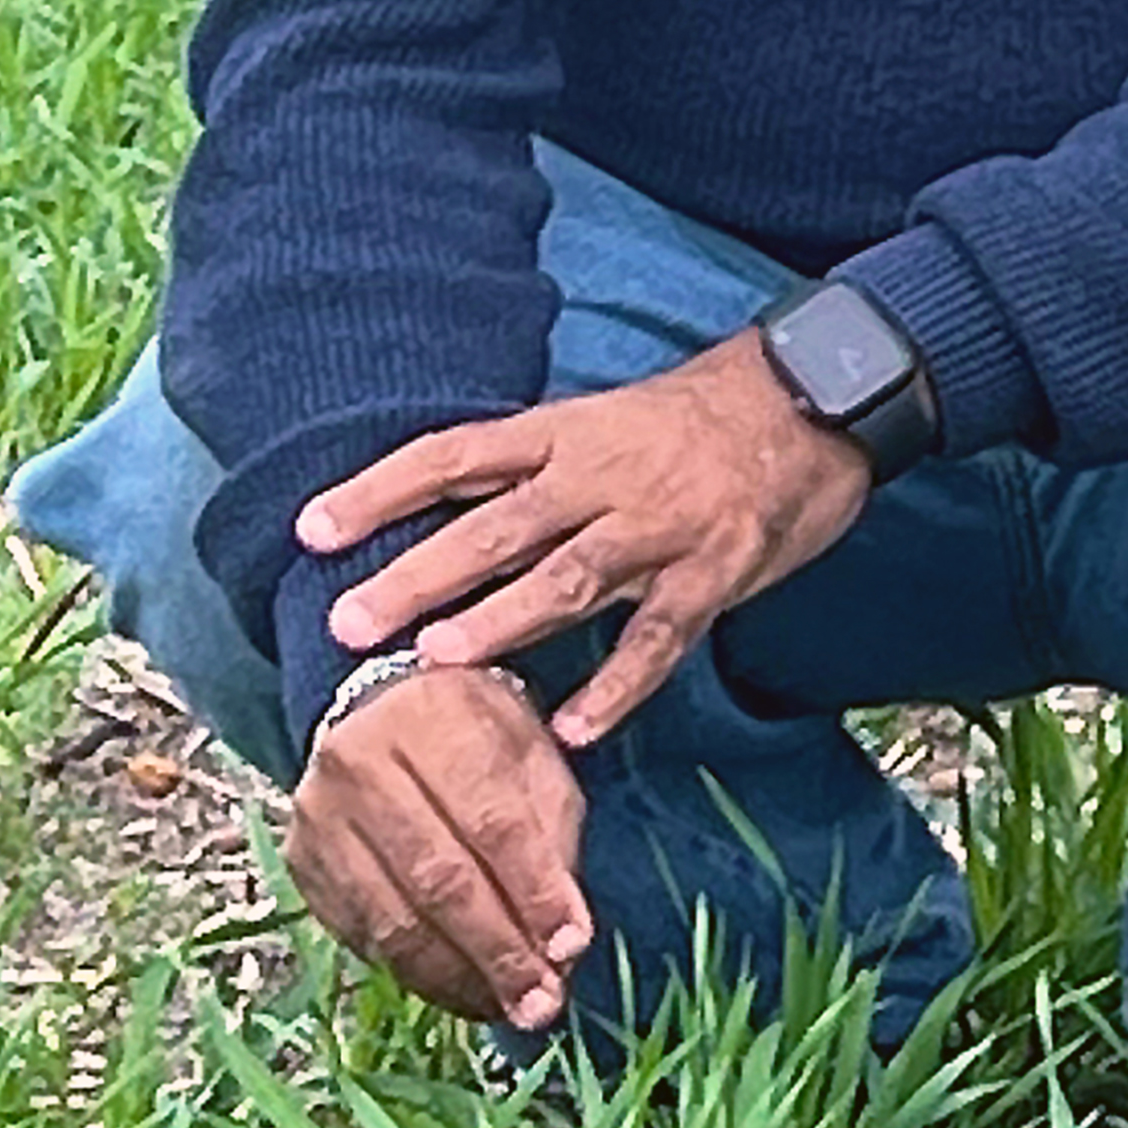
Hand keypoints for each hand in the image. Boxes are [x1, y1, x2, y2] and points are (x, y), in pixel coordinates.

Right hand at [287, 666, 595, 1029]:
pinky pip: (361, 934)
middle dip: (497, 951)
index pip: (492, 823)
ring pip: (392, 917)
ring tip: (509, 1009)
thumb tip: (563, 944)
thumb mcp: (534, 759)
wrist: (384, 711)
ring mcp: (319, 816)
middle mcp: (361, 762)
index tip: (572, 947)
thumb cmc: (479, 738)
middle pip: (438, 878)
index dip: (534, 892)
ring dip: (457, 977)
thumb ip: (553, 842)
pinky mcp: (301, 861)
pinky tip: (461, 992)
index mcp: (434, 719)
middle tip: (542, 1004)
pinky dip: (417, 973)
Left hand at [301, 333, 878, 750]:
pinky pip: (659, 636)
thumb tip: (445, 515)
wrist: (816, 399)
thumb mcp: (607, 421)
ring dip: (500, 620)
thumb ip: (537, 470)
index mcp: (568, 434)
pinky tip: (574, 727)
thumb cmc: (701, 418)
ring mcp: (661, 527)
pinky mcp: (717, 571)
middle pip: (496, 527)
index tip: (311, 528)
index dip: (381, 490)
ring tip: (437, 660)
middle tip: (349, 622)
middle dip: (418, 575)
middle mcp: (604, 477)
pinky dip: (617, 684)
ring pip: (569, 577)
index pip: (455, 457)